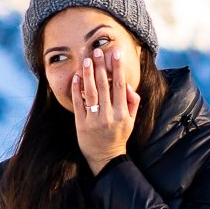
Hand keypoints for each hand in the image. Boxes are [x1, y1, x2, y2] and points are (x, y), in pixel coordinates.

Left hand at [72, 41, 136, 174]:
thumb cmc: (119, 135)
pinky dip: (77, 89)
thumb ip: (133, 102)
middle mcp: (109, 116)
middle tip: (97, 51)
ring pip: (91, 93)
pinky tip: (77, 77)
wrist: (105, 157)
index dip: (118, 69)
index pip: (120, 86)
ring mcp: (94, 120)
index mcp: (122, 114)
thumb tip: (128, 84)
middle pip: (104, 86)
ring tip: (86, 60)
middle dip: (101, 67)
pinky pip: (79, 103)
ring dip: (89, 74)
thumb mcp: (131, 120)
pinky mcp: (81, 124)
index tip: (116, 54)